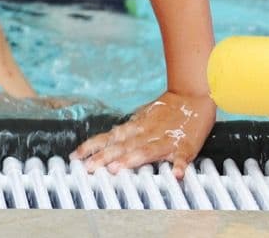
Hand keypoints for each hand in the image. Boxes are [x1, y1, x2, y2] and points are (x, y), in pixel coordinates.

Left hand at [73, 91, 215, 178]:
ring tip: (118, 169)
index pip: (109, 137)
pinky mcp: (185, 146)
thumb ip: (125, 134)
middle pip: (123, 146)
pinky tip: (177, 174)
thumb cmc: (165, 111)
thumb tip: (102, 145)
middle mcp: (146, 133)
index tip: (75, 157)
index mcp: (135, 127)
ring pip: (146, 150)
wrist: (192, 95)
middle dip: (104, 157)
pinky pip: (182, 157)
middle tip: (89, 167)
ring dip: (131, 160)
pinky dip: (179, 165)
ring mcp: (165, 140)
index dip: (91, 147)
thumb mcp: (142, 119)